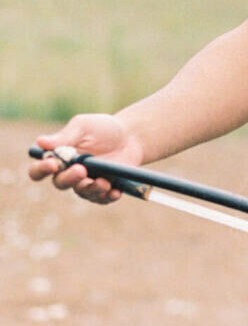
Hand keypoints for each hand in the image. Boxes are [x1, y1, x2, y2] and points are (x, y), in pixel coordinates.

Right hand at [28, 114, 143, 203]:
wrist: (131, 136)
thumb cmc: (103, 128)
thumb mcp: (84, 127)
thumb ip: (65, 136)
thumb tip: (40, 142)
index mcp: (58, 157)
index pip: (38, 170)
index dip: (41, 169)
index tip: (53, 164)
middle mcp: (69, 173)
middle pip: (60, 183)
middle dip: (69, 178)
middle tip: (81, 170)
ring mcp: (86, 182)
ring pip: (82, 193)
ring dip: (91, 189)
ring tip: (104, 181)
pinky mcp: (103, 189)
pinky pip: (101, 199)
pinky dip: (107, 196)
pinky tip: (116, 191)